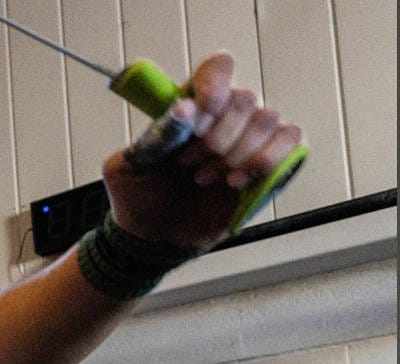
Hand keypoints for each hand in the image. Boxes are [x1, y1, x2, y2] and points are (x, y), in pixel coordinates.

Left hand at [102, 52, 302, 250]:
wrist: (154, 238)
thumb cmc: (139, 197)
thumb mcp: (127, 168)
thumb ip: (153, 137)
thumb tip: (183, 109)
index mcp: (190, 106)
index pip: (218, 69)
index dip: (214, 85)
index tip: (196, 113)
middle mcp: (225, 116)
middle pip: (245, 97)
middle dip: (217, 135)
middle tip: (188, 163)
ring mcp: (251, 138)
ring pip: (268, 118)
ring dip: (236, 152)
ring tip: (205, 177)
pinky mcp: (271, 162)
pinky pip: (291, 140)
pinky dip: (264, 160)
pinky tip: (234, 182)